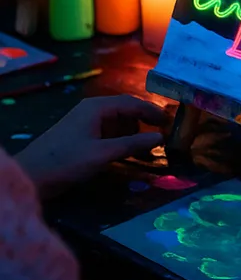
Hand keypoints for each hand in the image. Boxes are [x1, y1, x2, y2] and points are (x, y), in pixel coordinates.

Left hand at [16, 95, 167, 195]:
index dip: (153, 111)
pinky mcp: (82, 136)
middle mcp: (92, 110)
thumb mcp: (103, 153)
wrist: (31, 176)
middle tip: (163, 136)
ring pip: (118, 122)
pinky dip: (122, 140)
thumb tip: (161, 137)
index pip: (132, 103)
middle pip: (126, 110)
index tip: (171, 122)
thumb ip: (133, 144)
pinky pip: (109, 132)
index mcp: (97, 107)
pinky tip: (129, 153)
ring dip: (134, 133)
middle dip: (145, 122)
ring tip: (147, 149)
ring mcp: (86, 122)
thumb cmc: (66, 161)